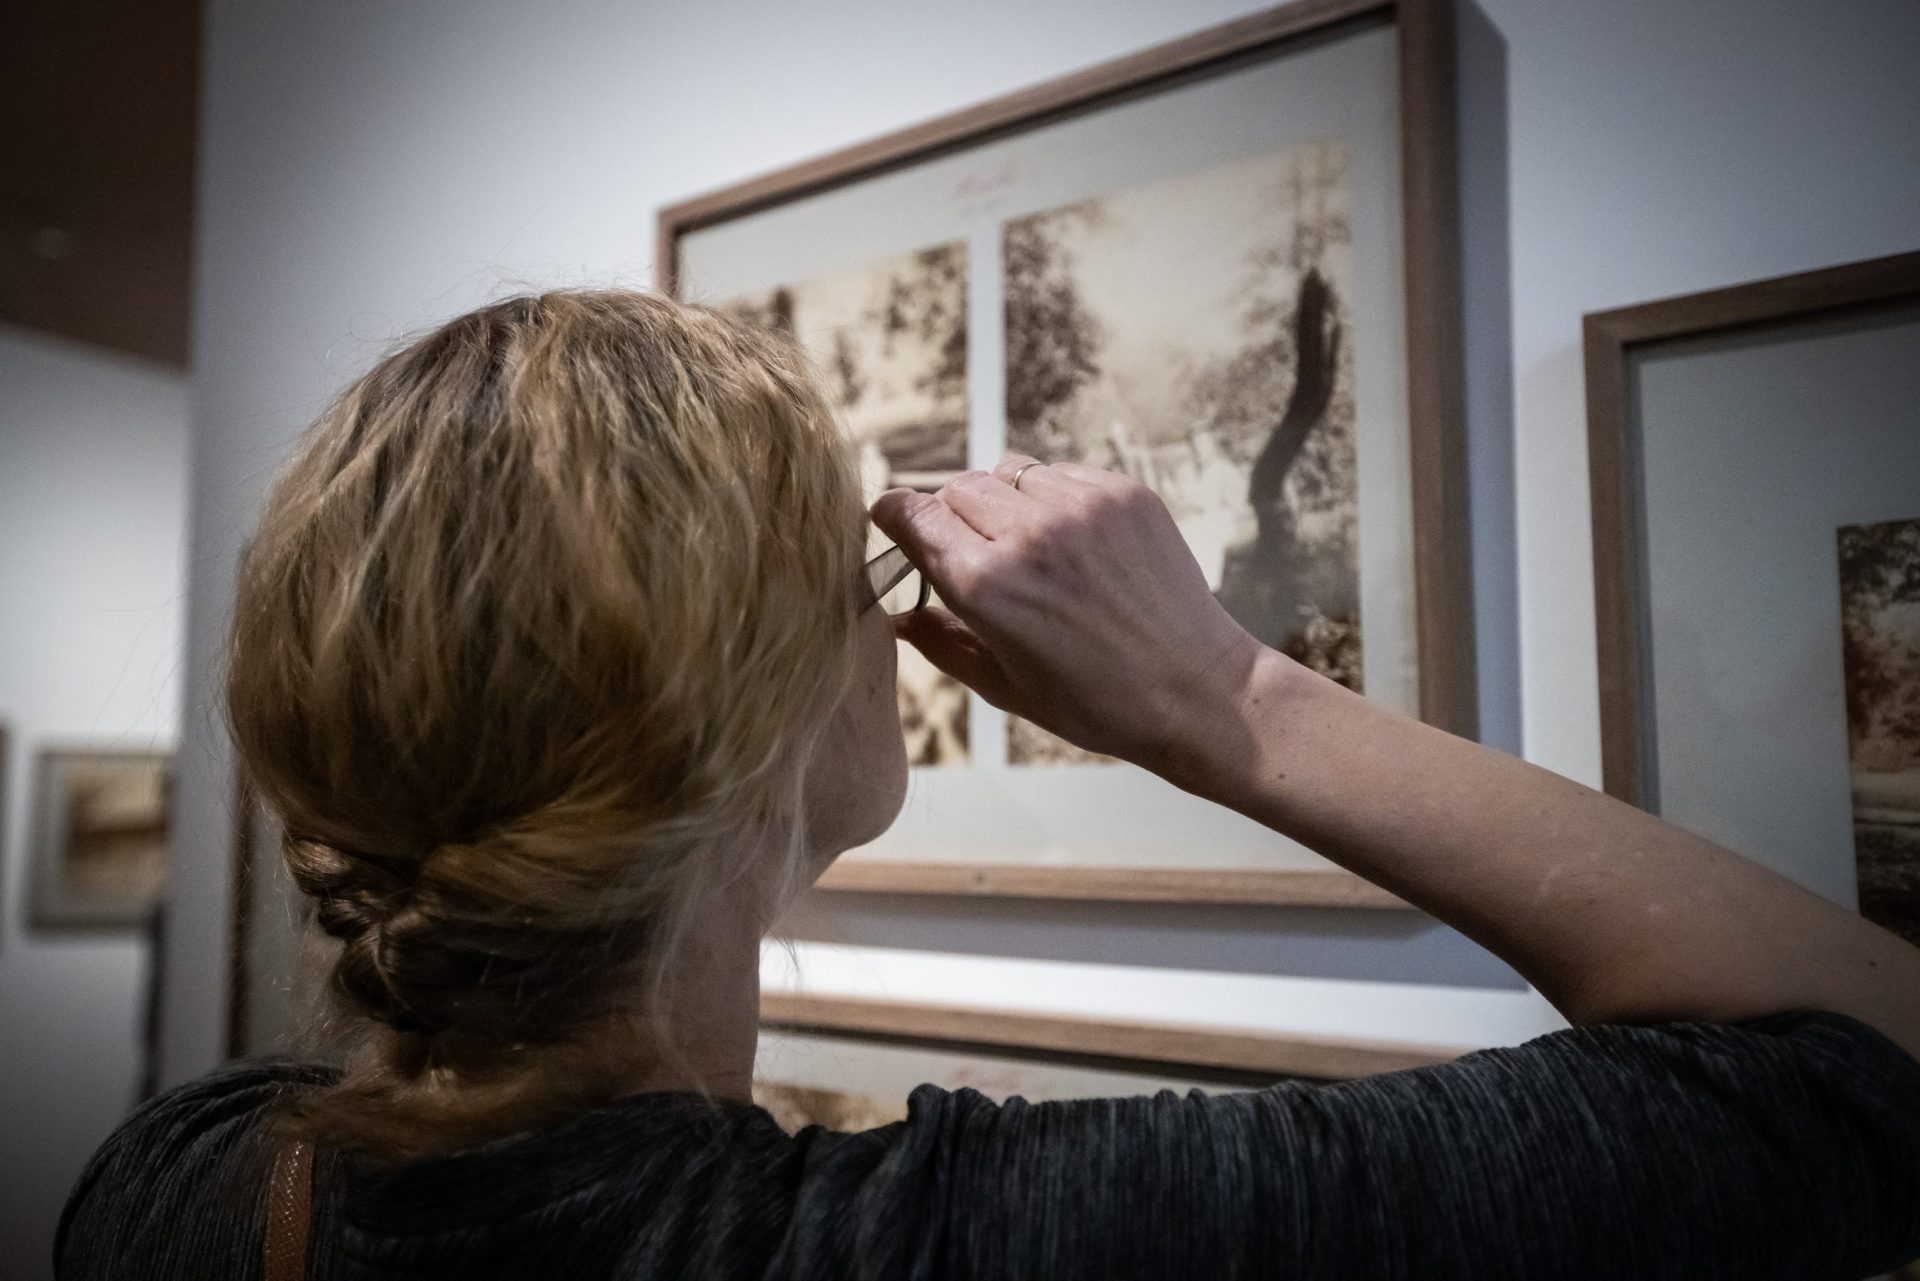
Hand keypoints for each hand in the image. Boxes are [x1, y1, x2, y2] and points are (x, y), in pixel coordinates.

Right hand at [870, 455, 1264, 782]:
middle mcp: (1028, 534)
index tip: (893, 522)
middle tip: (970, 552)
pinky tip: (1071, 543)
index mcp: (985, 585)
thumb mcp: (1005, 688)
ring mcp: (1079, 507)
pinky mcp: (1121, 493)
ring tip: (1026, 547)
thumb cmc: (1098, 703)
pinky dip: (1052, 499)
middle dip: (949, 515)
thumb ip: (942, 645)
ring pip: (1008, 472)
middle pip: (955, 488)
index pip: (912, 514)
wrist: (1196, 689)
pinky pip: (1061, 473)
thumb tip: (898, 618)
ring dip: (1002, 502)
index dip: (894, 516)